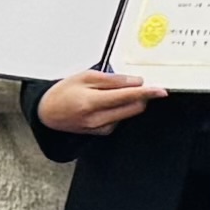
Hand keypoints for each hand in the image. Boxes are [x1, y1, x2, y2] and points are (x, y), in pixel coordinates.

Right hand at [39, 71, 155, 133]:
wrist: (47, 112)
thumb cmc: (64, 92)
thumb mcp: (86, 77)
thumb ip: (112, 80)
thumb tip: (136, 82)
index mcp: (92, 102)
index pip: (127, 97)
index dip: (147, 93)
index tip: (161, 90)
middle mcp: (96, 119)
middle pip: (132, 108)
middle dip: (140, 96)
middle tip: (136, 85)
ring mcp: (98, 128)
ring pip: (127, 115)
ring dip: (129, 103)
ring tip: (112, 93)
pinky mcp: (100, 133)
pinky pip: (119, 120)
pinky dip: (120, 110)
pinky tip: (107, 104)